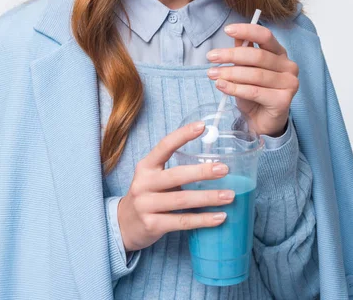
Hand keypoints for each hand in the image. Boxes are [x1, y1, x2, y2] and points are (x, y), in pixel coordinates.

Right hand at [117, 121, 234, 251]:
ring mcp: (146, 205)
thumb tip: (213, 163)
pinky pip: (182, 221)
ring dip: (208, 198)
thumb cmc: (148, 196)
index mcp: (146, 166)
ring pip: (182, 200)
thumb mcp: (153, 178)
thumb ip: (174, 170)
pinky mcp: (152, 225)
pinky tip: (219, 217)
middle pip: (176, 175)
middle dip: (202, 172)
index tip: (203, 126)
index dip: (183, 135)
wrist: (122, 226)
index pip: (165, 146)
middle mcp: (143, 183)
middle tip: (225, 169)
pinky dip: (203, 220)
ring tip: (229, 196)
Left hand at [206, 23, 298, 136]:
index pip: (265, 36)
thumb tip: (235, 35)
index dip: (247, 31)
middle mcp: (288, 66)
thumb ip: (243, 52)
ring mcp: (289, 83)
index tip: (227, 30)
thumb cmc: (254, 92)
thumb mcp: (245, 69)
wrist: (261, 121)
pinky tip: (221, 86)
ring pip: (255, 75)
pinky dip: (235, 88)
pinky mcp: (283, 100)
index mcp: (280, 53)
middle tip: (211, 57)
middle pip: (258, 56)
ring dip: (230, 73)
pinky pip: (254, 92)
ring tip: (212, 74)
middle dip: (231, 55)